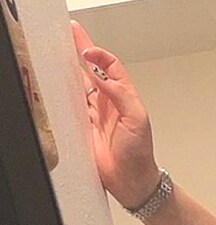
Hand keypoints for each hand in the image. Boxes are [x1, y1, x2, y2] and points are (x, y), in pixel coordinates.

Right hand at [72, 20, 160, 209]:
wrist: (132, 181)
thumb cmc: (140, 154)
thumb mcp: (137, 119)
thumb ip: (121, 95)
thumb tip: (102, 75)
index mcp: (123, 97)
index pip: (110, 67)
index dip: (98, 56)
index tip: (87, 52)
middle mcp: (108, 103)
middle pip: (92, 71)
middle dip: (81, 52)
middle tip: (71, 34)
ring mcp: (95, 115)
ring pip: (79, 86)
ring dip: (71, 71)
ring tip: (61, 54)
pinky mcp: (83, 128)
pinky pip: (71, 107)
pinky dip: (64, 96)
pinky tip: (58, 85)